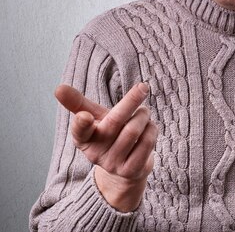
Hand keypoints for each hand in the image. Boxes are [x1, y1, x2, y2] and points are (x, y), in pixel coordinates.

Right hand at [55, 83, 157, 211]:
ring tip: (144, 112)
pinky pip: (146, 143)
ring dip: (144, 115)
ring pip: (134, 130)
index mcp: (83, 139)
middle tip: (143, 87)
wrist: (123, 168)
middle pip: (115, 122)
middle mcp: (95, 153)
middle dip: (131, 101)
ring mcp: (113, 164)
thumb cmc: (108, 135)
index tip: (84, 116)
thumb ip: (79, 104)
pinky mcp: (130, 171)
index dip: (81, 123)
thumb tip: (58, 87)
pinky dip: (152, 129)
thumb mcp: (94, 119)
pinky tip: (149, 127)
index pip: (80, 131)